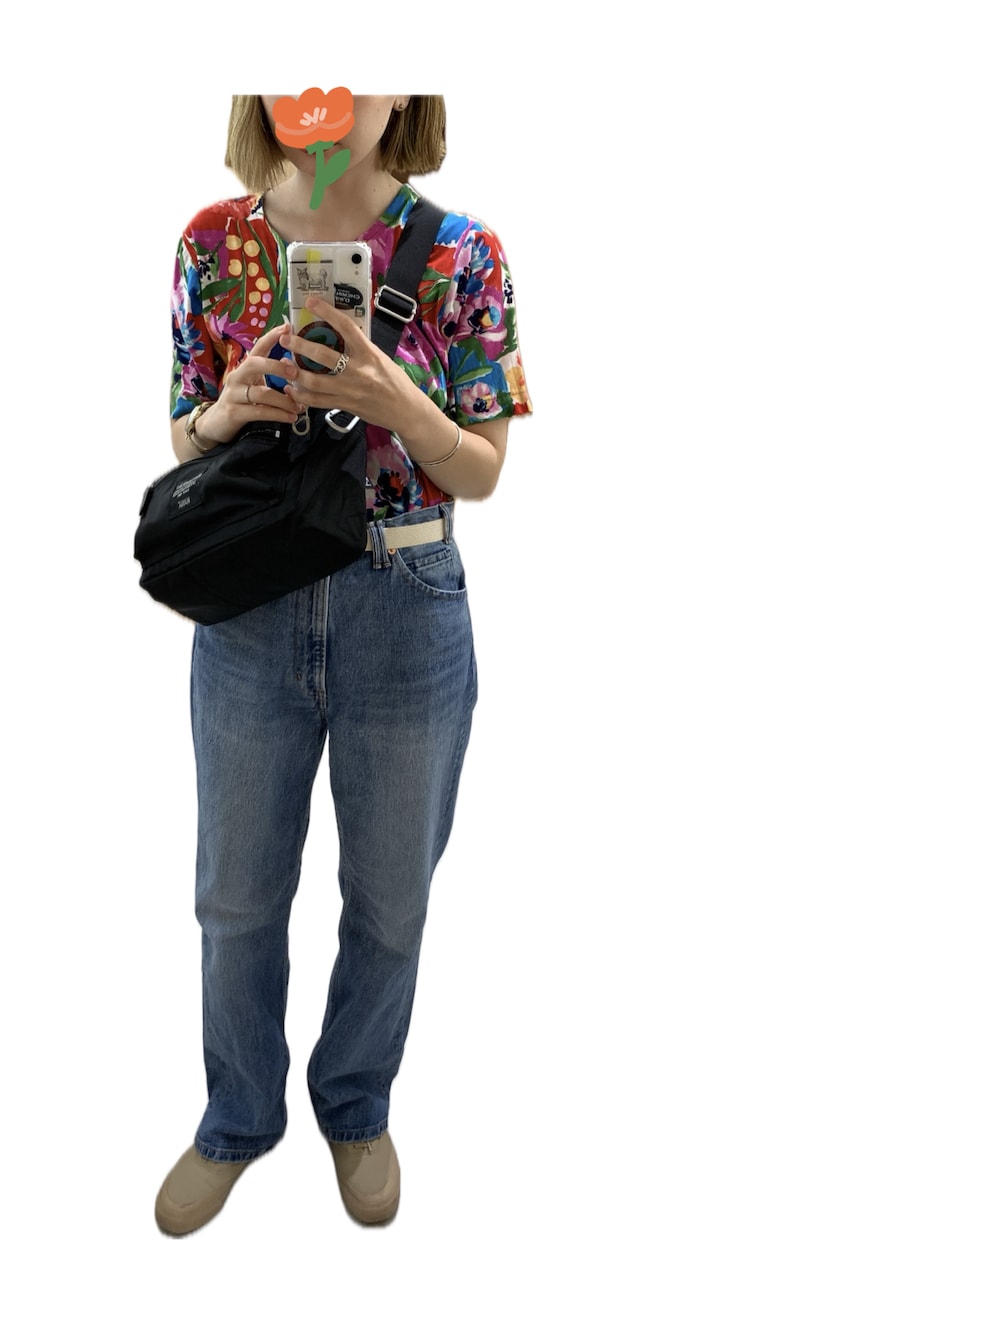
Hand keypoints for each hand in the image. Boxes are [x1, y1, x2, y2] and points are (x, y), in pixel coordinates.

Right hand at [196, 323, 302, 446]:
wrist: (216, 424)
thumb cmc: (241, 402)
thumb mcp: (253, 385)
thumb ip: (270, 377)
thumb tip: (296, 369)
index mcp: (245, 368)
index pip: (258, 347)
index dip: (272, 336)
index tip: (288, 328)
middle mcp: (237, 377)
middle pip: (256, 364)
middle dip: (277, 367)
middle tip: (295, 373)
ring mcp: (233, 394)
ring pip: (262, 393)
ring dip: (284, 400)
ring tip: (299, 407)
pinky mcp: (234, 412)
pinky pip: (259, 412)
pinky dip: (278, 415)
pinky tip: (291, 418)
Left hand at [279, 298, 415, 431]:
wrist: (406, 410)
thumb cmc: (395, 382)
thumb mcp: (380, 358)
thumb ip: (360, 348)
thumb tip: (340, 334)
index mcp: (369, 354)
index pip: (346, 327)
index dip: (327, 312)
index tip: (311, 302)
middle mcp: (358, 371)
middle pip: (323, 355)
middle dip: (300, 345)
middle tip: (285, 338)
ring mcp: (350, 390)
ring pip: (315, 381)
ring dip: (295, 372)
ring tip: (283, 364)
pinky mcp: (345, 405)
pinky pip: (318, 401)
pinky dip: (301, 396)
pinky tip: (291, 389)